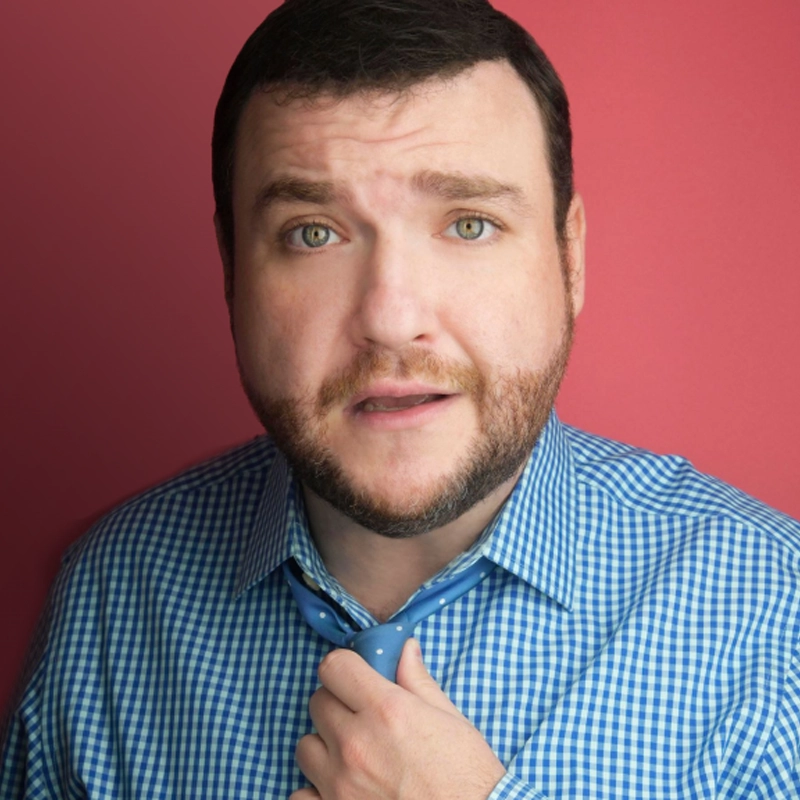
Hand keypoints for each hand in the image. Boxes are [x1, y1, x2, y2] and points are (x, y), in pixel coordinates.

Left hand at [289, 638, 505, 799]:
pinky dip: (315, 791)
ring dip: (324, 746)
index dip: (344, 667)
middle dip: (336, 703)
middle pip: (318, 702)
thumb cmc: (468, 777)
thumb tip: (404, 648)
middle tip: (360, 717)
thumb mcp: (451, 720)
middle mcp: (356, 743)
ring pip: (305, 746)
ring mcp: (340, 784)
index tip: (355, 677)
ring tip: (352, 756)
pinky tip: (340, 789)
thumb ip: (418, 681)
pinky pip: (300, 794)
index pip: (334, 666)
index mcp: (386, 710)